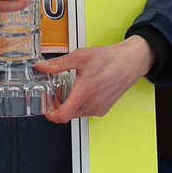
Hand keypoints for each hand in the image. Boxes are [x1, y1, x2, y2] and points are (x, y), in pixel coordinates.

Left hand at [39, 36, 154, 123]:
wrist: (129, 63)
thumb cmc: (108, 59)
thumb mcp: (80, 57)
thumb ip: (59, 64)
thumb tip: (42, 67)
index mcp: (84, 93)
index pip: (62, 115)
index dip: (51, 114)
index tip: (46, 108)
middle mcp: (92, 105)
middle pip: (68, 114)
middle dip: (59, 106)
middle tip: (55, 94)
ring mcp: (98, 109)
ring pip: (77, 113)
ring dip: (70, 105)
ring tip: (70, 89)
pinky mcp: (104, 109)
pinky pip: (87, 111)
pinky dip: (81, 104)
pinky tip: (83, 90)